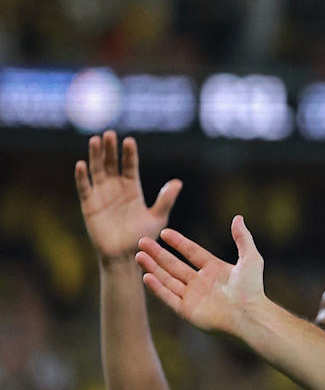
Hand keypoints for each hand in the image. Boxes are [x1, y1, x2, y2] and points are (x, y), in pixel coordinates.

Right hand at [75, 131, 181, 260]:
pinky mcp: (89, 205)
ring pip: (97, 170)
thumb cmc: (143, 237)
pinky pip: (85, 188)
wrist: (126, 256)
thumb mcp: (158, 217)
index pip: (130, 166)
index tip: (129, 140)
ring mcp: (101, 195)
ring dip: (96, 156)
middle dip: (110, 149)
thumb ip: (166, 199)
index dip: (129, 154)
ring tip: (96, 140)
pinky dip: (82, 176)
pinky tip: (81, 164)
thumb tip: (177, 182)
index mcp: (132, 188)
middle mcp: (115, 188)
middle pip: (111, 163)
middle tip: (110, 133)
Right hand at [136, 216, 265, 336]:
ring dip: (153, 267)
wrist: (249, 315)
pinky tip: (146, 275)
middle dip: (158, 254)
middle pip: (174, 265)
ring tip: (138, 255)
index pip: (192, 252)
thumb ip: (243, 238)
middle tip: (142, 241)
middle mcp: (201, 282)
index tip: (163, 232)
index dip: (178, 242)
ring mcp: (193, 297)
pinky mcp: (187, 311)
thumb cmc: (252, 288)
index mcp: (215, 270)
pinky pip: (168, 297)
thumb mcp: (251, 258)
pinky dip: (157, 287)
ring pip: (167, 279)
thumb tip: (238, 217)